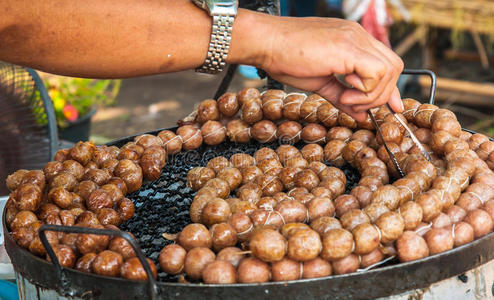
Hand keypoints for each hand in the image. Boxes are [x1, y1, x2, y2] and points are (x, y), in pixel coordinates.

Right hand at [258, 17, 403, 121]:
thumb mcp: (320, 82)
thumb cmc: (285, 58)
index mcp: (353, 40)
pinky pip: (377, 72)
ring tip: (345, 98)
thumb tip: (360, 115)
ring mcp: (355, 39)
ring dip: (371, 94)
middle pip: (394, 67)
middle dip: (382, 94)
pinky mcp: (349, 48)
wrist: (266, 42)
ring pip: (390, 71)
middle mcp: (359, 36)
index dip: (390, 88)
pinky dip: (365, 90)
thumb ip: (342, 97)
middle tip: (356, 105)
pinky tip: (345, 92)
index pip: (385, 63)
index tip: (391, 107)